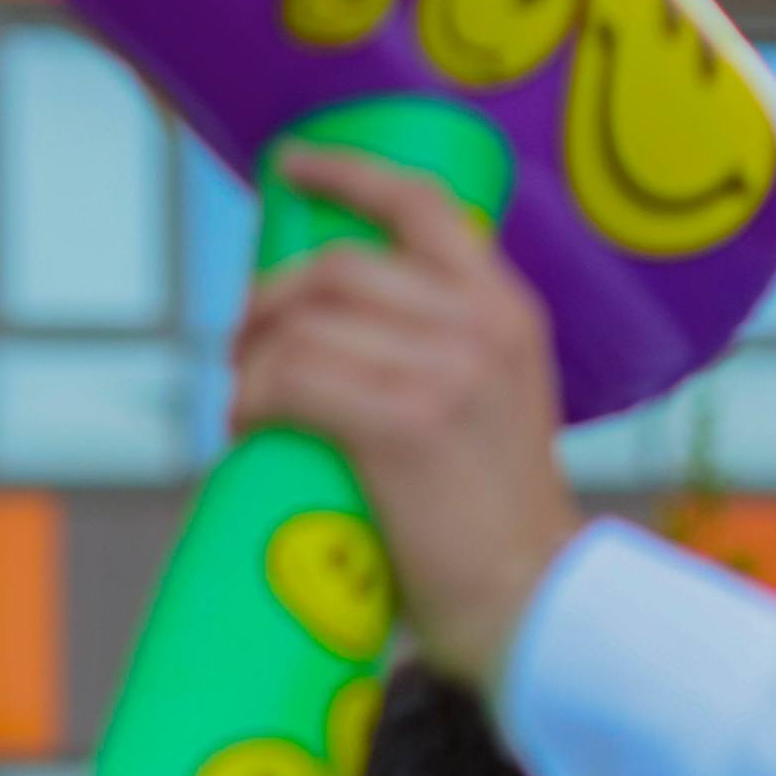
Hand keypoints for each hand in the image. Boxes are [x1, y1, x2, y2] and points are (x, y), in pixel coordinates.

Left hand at [231, 147, 579, 689]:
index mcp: (507, 311)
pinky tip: (246, 428)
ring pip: (305, 324)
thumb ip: (446, 356)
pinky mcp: (402, 425)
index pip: (421, 206)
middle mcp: (481, 326)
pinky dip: (252, 400)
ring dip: (253, 363)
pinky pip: (293, 381)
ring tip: (245, 405)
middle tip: (241, 348)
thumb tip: (346, 335)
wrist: (533, 604)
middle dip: (269, 300)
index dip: (345, 174)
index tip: (291, 170)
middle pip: (338, 266)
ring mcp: (444, 372)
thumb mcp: (496, 407)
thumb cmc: (496, 527)